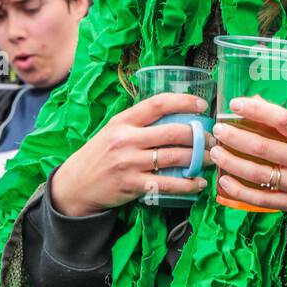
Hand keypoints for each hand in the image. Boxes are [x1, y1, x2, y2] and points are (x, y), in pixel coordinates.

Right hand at [50, 93, 215, 217]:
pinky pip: (168, 184)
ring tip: (210, 159)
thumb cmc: (99, 155)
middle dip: (198, 135)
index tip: (202, 104)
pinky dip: (188, 184)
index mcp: (122, 121)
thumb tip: (173, 113)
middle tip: (211, 138)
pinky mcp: (133, 185)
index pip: (158, 104)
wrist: (76, 185)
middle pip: (173, 132)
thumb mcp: (113, 130)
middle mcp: (126, 140)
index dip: (184, 101)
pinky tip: (198, 183)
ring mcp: (130, 163)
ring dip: (198, 159)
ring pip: (175, 158)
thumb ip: (138, 122)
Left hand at [210, 94, 286, 244]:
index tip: (236, 104)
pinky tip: (224, 181)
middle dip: (234, 137)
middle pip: (263, 147)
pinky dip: (238, 190)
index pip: (283, 119)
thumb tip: (255, 102)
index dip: (256, 110)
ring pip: (257, 173)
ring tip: (216, 152)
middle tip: (218, 131)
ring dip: (231, 162)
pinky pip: (260, 198)